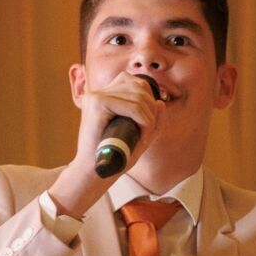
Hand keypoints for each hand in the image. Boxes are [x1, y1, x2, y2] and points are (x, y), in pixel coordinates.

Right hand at [51, 71, 165, 214]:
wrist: (94, 172)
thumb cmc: (115, 156)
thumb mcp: (139, 137)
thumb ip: (152, 121)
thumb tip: (160, 102)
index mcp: (104, 95)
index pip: (134, 82)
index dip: (148, 100)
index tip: (147, 124)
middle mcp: (99, 92)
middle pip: (139, 86)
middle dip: (151, 109)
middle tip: (147, 132)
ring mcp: (96, 96)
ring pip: (139, 97)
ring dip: (149, 119)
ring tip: (143, 137)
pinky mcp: (98, 104)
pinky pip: (134, 107)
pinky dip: (144, 122)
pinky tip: (141, 136)